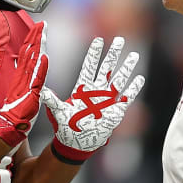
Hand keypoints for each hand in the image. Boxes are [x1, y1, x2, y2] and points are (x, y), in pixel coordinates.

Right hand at [0, 21, 48, 146]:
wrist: (8, 127)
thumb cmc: (15, 113)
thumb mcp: (20, 93)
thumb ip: (22, 82)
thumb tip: (21, 70)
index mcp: (22, 77)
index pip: (28, 54)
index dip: (33, 41)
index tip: (38, 28)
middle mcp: (24, 77)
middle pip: (30, 54)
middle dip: (36, 38)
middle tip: (42, 24)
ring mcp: (27, 84)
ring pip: (33, 61)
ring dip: (39, 46)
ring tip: (43, 33)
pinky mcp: (31, 93)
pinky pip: (37, 79)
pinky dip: (41, 68)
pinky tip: (45, 57)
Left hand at [41, 37, 144, 162]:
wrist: (78, 143)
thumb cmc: (67, 127)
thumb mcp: (58, 112)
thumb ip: (52, 101)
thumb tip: (42, 91)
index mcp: (83, 88)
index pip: (90, 66)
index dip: (94, 54)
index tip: (98, 40)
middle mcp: (96, 90)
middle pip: (107, 68)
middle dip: (113, 54)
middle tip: (120, 40)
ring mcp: (107, 99)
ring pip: (119, 79)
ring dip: (127, 68)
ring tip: (134, 55)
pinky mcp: (116, 110)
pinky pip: (127, 97)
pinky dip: (133, 88)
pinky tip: (139, 78)